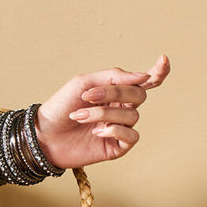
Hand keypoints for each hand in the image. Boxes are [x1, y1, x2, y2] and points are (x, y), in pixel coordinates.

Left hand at [34, 53, 170, 169]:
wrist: (42, 135)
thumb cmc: (60, 107)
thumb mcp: (84, 83)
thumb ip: (114, 77)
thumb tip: (144, 76)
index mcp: (115, 92)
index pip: (144, 82)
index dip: (158, 72)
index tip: (164, 59)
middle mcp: (121, 109)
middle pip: (138, 96)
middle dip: (115, 94)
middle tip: (88, 96)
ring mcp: (120, 128)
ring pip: (132, 116)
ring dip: (103, 113)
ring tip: (80, 116)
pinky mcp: (117, 147)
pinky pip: (131, 136)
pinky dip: (114, 130)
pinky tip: (96, 131)